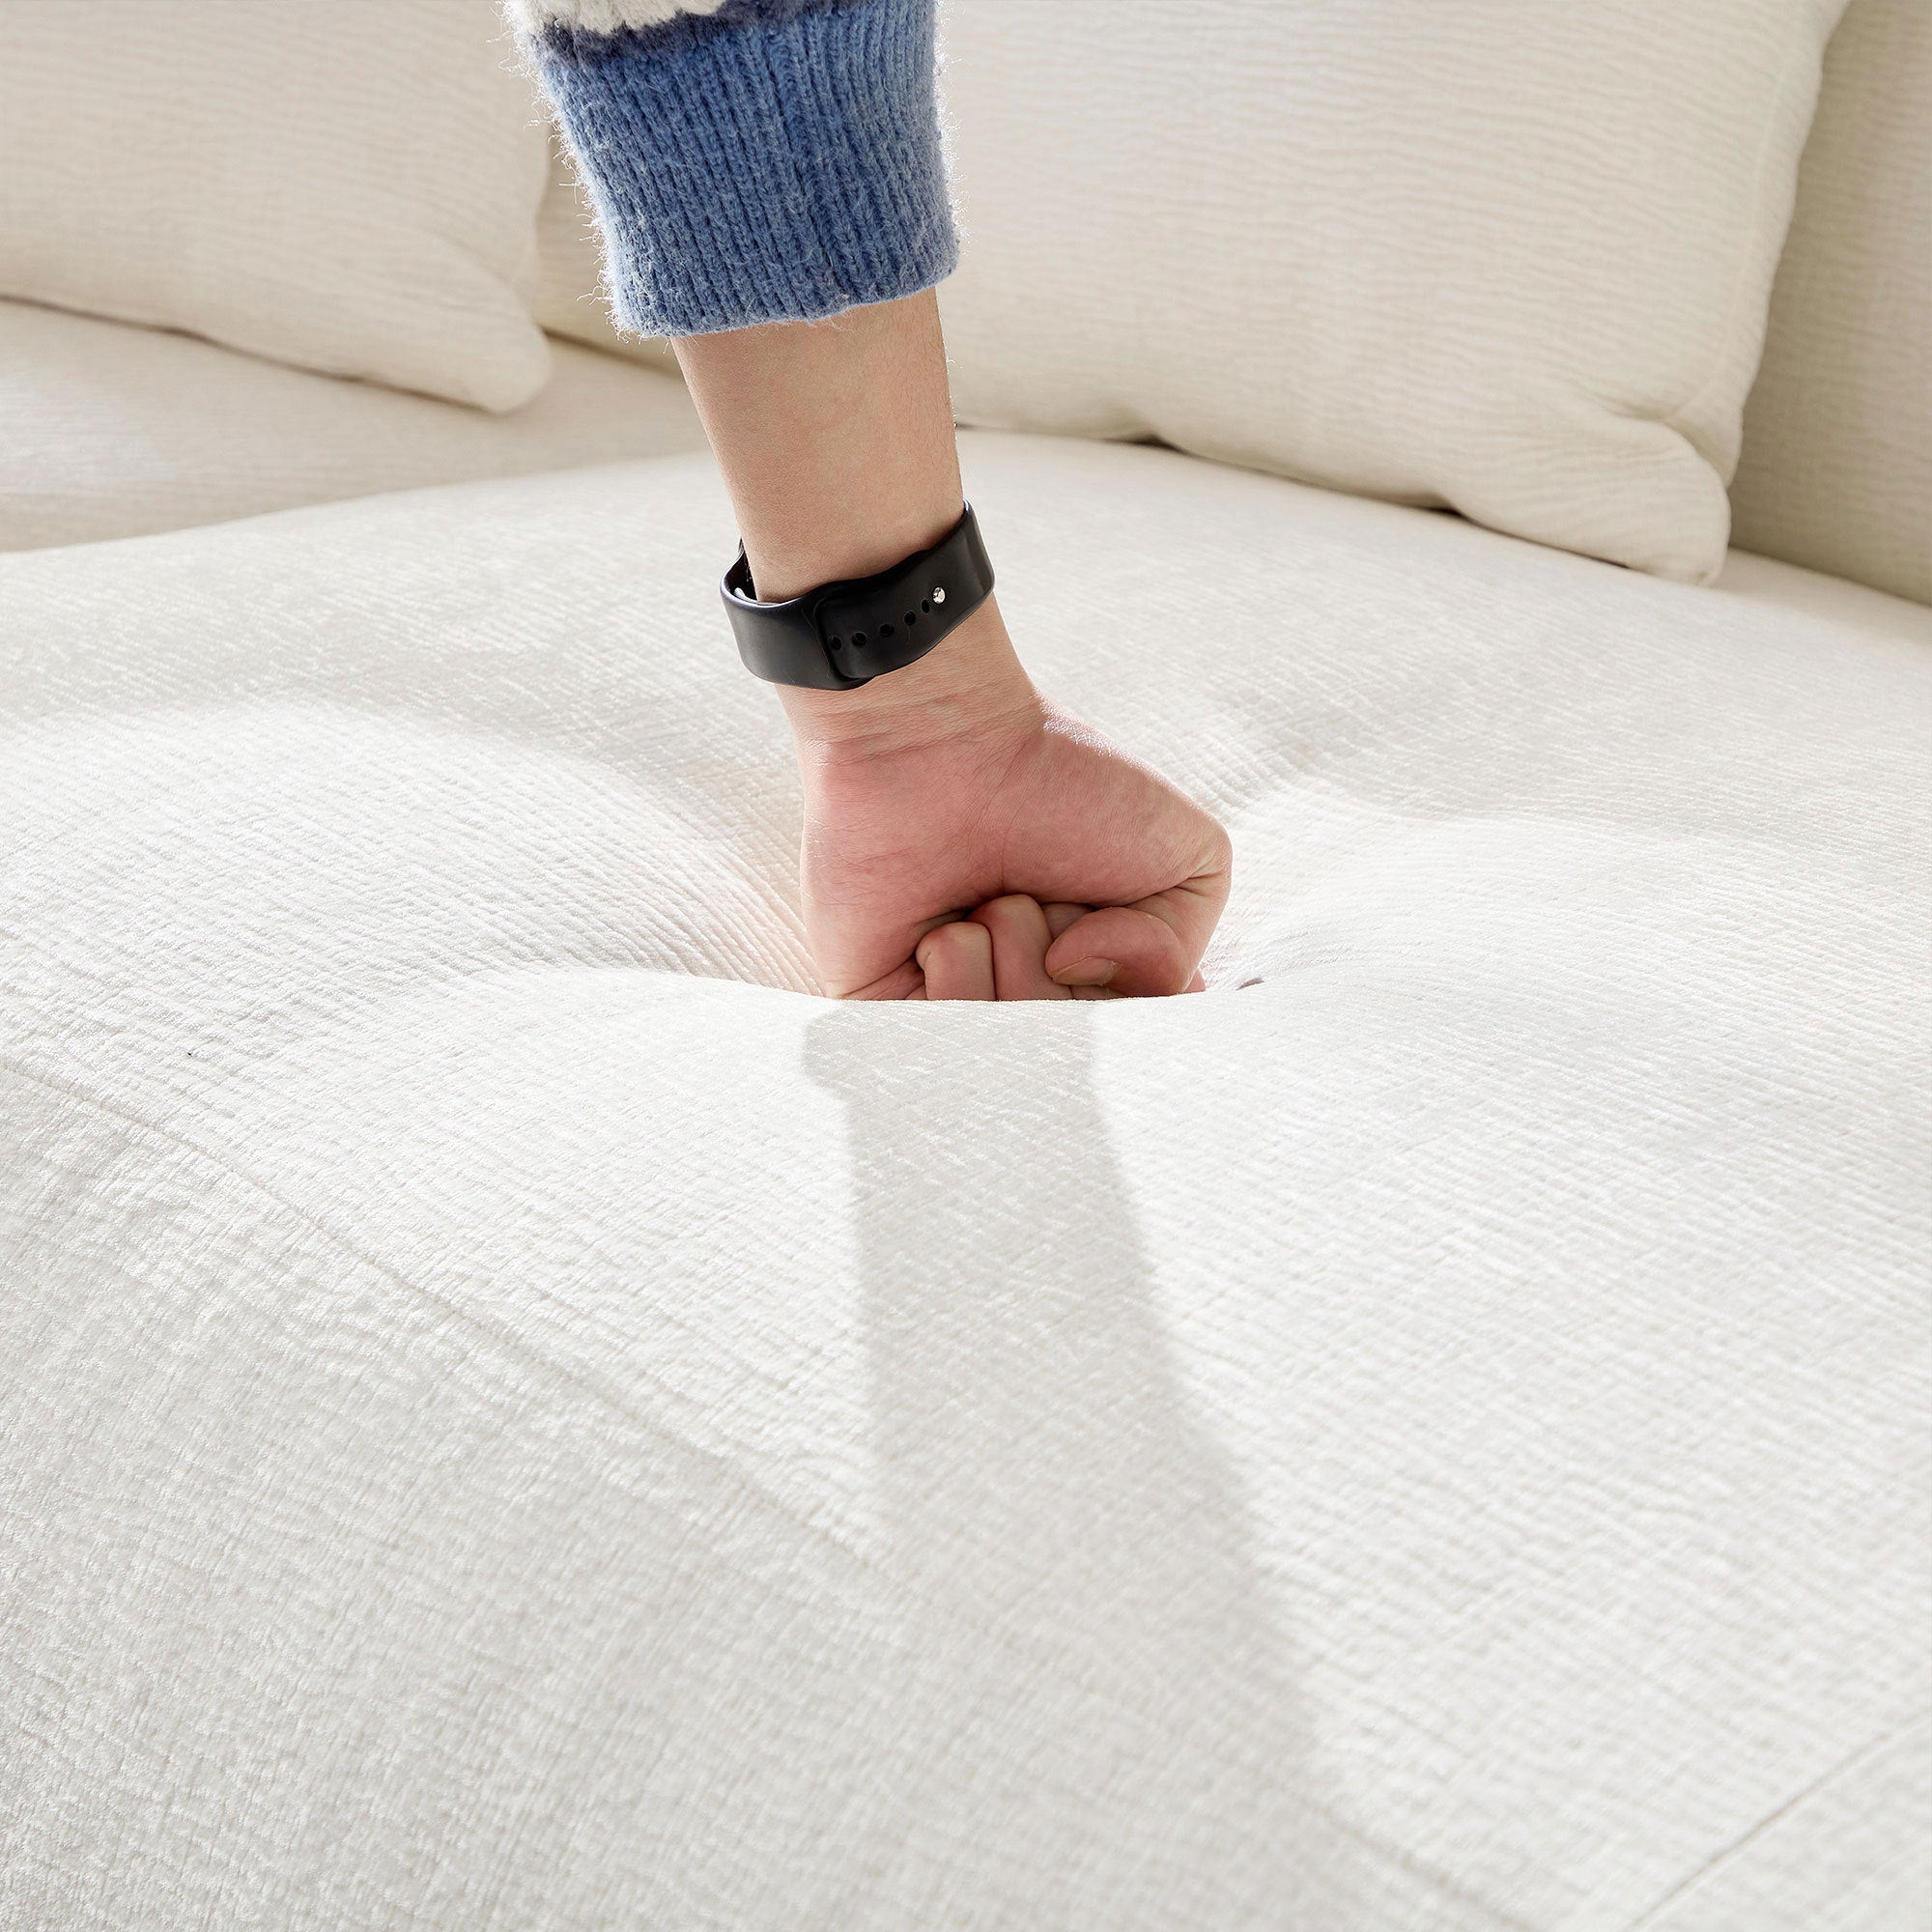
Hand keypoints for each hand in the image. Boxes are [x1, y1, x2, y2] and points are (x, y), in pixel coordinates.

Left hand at [668, 292, 1226, 997]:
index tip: (1107, 920)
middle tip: (1043, 893)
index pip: (1136, 1048)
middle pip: (1076, 1057)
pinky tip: (941, 927)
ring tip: (989, 896)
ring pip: (1010, 1053)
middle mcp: (1030, 1003)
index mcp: (1101, 979)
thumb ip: (1181, 955)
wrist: (945, 737)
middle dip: (1069, 969)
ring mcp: (956, 1012)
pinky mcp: (883, 1013)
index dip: (1135, 989)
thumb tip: (1079, 984)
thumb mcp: (1190, 861)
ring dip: (1015, 959)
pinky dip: (956, 977)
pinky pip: (939, 1047)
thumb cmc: (1063, 780)